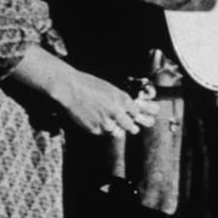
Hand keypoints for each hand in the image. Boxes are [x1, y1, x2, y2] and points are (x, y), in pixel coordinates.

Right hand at [10, 46, 158, 136]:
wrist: (70, 89)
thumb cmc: (89, 84)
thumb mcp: (110, 88)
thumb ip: (121, 99)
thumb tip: (132, 107)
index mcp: (122, 100)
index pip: (139, 113)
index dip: (144, 115)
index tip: (147, 116)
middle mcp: (116, 113)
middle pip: (133, 127)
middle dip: (133, 126)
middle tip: (134, 126)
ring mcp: (106, 123)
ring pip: (118, 132)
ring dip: (117, 128)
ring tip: (112, 122)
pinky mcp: (95, 130)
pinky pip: (104, 133)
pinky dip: (103, 129)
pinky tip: (97, 120)